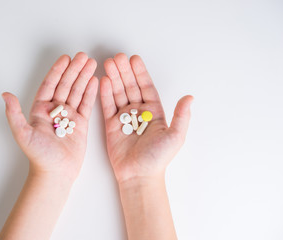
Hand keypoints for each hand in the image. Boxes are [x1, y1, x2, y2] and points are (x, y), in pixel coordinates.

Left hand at [2, 52, 97, 180]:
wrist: (56, 173)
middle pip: (66, 85)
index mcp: (41, 110)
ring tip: (91, 64)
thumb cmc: (39, 156)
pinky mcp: (81, 124)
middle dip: (74, 70)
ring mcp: (69, 116)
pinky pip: (87, 104)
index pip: (50, 85)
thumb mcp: (23, 134)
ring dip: (84, 77)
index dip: (57, 71)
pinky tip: (95, 81)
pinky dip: (91, 92)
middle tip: (82, 56)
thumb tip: (5, 94)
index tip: (65, 59)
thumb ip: (14, 114)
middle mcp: (55, 111)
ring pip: (77, 92)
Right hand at [100, 53, 192, 183]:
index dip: (140, 73)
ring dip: (114, 78)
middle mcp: (139, 112)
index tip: (134, 59)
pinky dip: (105, 93)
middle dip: (124, 71)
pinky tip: (103, 80)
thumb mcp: (176, 136)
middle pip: (131, 87)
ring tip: (108, 63)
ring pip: (118, 93)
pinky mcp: (111, 125)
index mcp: (154, 112)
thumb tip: (190, 98)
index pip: (146, 87)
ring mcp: (124, 118)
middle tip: (118, 57)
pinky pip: (107, 106)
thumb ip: (181, 116)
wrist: (139, 175)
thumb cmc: (158, 158)